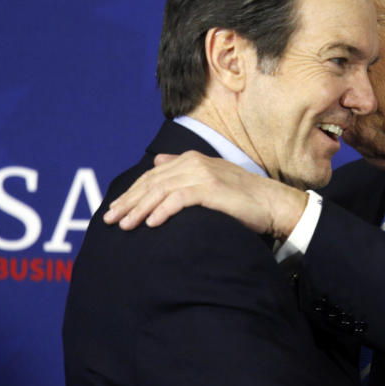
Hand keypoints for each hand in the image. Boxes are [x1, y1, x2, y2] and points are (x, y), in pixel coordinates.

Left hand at [102, 151, 307, 239]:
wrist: (273, 203)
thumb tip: (157, 161)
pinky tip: (151, 224)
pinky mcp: (212, 188)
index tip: (115, 210)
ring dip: (140, 209)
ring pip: (161, 191)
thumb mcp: (210, 177)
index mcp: (191, 159)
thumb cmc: (242, 197)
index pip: (152, 177)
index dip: (131, 193)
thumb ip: (182, 168)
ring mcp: (203, 174)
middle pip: (152, 183)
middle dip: (129, 202)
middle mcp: (194, 163)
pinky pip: (180, 199)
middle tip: (111, 220)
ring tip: (126, 225)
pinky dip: (163, 211)